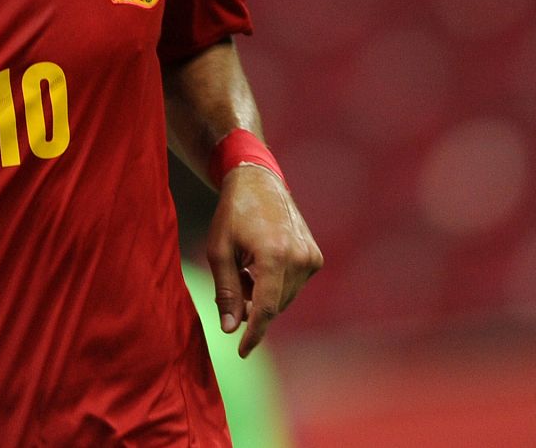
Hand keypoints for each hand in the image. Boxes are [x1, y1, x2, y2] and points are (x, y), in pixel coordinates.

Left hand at [207, 165, 321, 357]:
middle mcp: (299, 258)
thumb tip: (230, 328)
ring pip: (284, 298)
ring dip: (262, 295)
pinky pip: (293, 285)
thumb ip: (225, 291)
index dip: (253, 334)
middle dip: (250, 307)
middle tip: (232, 286)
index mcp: (274, 256)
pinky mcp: (315, 257)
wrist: (259, 182)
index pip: (266, 308)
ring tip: (244, 269)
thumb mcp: (219, 251)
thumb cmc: (232, 214)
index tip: (242, 352)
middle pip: (274, 305)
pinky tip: (259, 264)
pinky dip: (274, 284)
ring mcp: (311, 258)